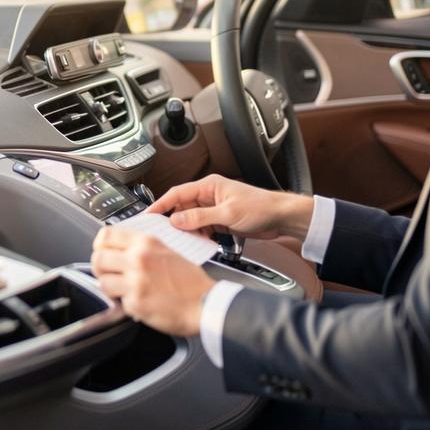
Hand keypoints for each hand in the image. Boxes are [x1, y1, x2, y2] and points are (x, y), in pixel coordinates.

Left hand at [91, 227, 215, 335]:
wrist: (205, 303)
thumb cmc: (190, 281)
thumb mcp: (166, 251)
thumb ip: (141, 248)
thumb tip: (118, 249)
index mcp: (146, 243)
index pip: (105, 235)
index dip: (100, 245)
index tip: (103, 252)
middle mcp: (139, 259)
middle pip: (97, 257)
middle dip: (100, 268)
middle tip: (109, 274)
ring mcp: (136, 281)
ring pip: (102, 281)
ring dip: (110, 287)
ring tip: (122, 290)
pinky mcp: (136, 302)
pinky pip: (116, 302)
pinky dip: (124, 304)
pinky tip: (137, 301)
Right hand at [146, 174, 313, 241]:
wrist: (281, 217)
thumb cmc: (261, 207)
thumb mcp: (228, 214)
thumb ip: (201, 218)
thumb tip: (178, 220)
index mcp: (209, 186)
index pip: (177, 193)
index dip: (161, 204)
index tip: (148, 215)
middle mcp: (209, 196)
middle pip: (182, 208)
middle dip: (172, 221)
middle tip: (162, 233)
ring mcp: (214, 209)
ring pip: (191, 220)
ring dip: (186, 230)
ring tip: (181, 241)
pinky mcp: (220, 221)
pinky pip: (202, 228)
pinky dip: (198, 236)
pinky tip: (197, 243)